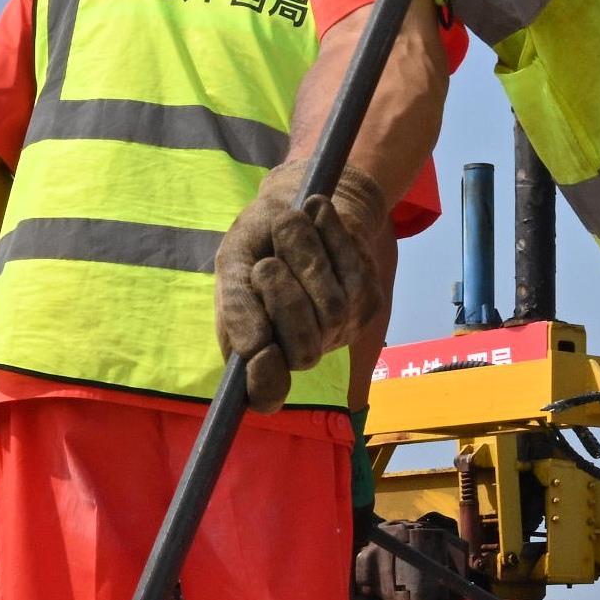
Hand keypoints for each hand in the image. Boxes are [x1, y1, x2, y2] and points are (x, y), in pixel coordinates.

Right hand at [213, 161, 392, 410]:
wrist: (298, 206)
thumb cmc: (256, 242)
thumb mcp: (232, 263)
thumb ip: (236, 303)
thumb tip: (253, 349)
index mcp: (256, 351)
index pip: (265, 393)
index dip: (266, 381)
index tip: (262, 351)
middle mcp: (300, 351)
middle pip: (303, 349)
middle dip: (281, 296)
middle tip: (266, 263)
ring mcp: (339, 332)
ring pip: (332, 308)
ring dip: (306, 255)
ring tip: (288, 222)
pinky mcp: (367, 301)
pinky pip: (353, 274)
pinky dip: (332, 235)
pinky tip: (317, 212)